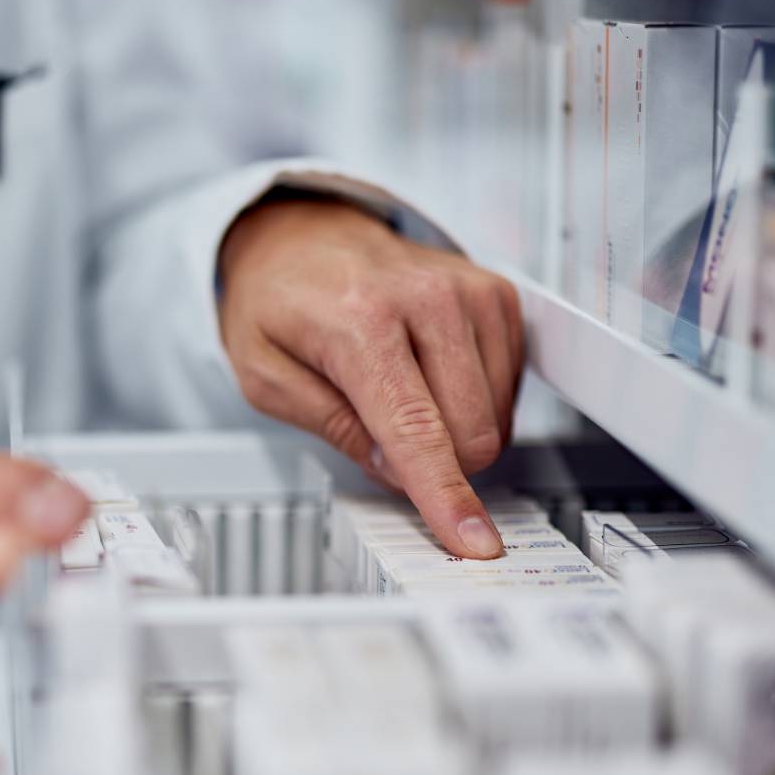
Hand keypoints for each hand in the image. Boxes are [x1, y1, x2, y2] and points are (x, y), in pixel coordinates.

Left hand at [217, 196, 524, 558]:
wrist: (302, 235)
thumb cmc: (278, 302)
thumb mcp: (265, 378)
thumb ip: (333, 427)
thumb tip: (399, 472)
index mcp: (359, 320)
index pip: (416, 429)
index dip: (445, 495)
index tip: (473, 539)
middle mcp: (425, 298)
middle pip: (470, 433)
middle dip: (432, 462)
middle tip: (379, 434)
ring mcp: (469, 291)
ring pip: (495, 417)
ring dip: (452, 431)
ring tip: (398, 393)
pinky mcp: (497, 295)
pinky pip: (509, 388)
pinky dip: (472, 400)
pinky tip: (429, 375)